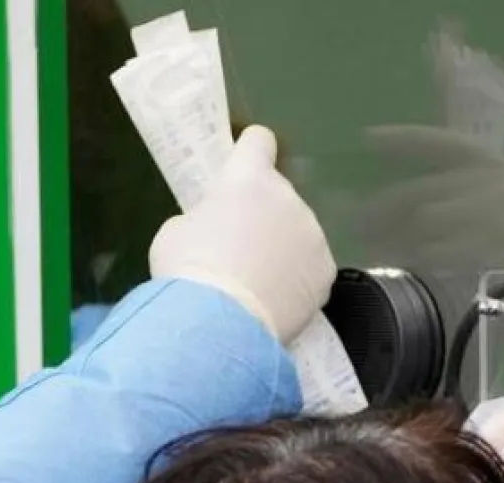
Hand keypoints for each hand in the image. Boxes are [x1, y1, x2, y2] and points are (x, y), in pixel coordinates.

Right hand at [149, 126, 335, 342]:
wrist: (223, 320)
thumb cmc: (189, 268)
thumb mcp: (177, 231)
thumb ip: (203, 218)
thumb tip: (215, 229)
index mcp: (249, 179)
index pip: (259, 142)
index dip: (251, 150)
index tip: (247, 162)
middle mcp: (289, 199)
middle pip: (278, 195)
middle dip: (263, 211)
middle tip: (239, 244)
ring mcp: (313, 235)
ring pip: (298, 232)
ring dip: (283, 245)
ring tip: (257, 279)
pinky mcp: (326, 271)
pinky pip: (310, 266)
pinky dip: (298, 276)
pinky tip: (276, 297)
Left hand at [359, 125, 503, 388]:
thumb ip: (471, 211)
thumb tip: (411, 212)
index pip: (451, 145)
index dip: (407, 140)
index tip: (369, 140)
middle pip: (428, 189)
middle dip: (386, 207)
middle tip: (358, 224)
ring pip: (428, 219)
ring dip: (395, 237)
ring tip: (375, 251)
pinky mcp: (497, 248)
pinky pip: (440, 250)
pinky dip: (417, 259)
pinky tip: (404, 268)